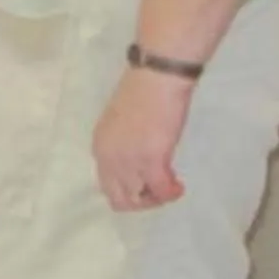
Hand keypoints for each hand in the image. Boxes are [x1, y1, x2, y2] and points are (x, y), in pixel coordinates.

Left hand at [93, 68, 191, 210]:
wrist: (157, 77)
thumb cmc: (144, 93)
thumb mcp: (123, 125)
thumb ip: (125, 145)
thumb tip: (138, 160)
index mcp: (100, 146)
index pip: (107, 184)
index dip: (129, 189)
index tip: (146, 182)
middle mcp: (108, 158)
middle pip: (119, 198)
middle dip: (141, 201)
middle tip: (159, 190)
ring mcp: (128, 160)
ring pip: (137, 199)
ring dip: (156, 198)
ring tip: (171, 187)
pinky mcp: (151, 160)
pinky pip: (160, 190)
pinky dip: (170, 193)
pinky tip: (178, 186)